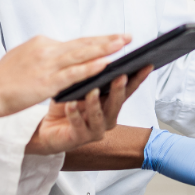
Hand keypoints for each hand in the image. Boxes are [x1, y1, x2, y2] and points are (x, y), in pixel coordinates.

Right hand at [0, 34, 129, 117]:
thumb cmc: (2, 80)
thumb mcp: (23, 57)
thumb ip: (44, 54)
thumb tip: (60, 53)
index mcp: (41, 44)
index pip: (75, 42)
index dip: (96, 40)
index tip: (113, 37)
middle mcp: (46, 50)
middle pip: (82, 44)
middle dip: (107, 40)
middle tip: (127, 37)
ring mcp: (47, 65)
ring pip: (81, 55)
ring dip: (104, 49)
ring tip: (123, 45)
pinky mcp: (46, 82)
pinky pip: (73, 73)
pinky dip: (90, 67)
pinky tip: (105, 64)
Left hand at [25, 65, 153, 155]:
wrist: (47, 128)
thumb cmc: (68, 105)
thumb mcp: (82, 87)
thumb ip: (94, 77)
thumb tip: (104, 56)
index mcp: (110, 104)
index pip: (128, 90)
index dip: (138, 78)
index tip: (147, 65)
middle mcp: (107, 118)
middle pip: (117, 104)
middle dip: (119, 90)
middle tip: (120, 76)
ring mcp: (94, 130)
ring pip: (99, 117)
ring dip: (95, 103)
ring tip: (91, 91)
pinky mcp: (78, 138)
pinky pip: (77, 125)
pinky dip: (74, 114)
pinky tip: (69, 105)